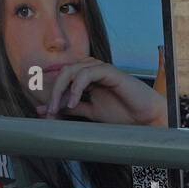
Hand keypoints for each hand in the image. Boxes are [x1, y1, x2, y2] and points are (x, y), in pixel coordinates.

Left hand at [35, 57, 167, 127]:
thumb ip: (71, 107)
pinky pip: (87, 73)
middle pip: (64, 71)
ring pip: (72, 70)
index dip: (50, 91)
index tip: (43, 111)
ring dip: (62, 89)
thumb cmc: (122, 114)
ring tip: (59, 108)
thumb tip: (45, 109)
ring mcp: (101, 69)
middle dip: (53, 91)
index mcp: (87, 77)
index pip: (62, 77)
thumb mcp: (90, 112)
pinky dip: (77, 86)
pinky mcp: (110, 72)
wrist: (145, 119)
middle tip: (49, 111)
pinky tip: (73, 101)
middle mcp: (92, 69)